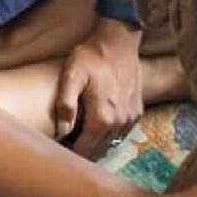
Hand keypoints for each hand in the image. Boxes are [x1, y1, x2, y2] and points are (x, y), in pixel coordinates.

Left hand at [56, 18, 142, 159]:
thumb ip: (65, 104)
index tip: (60, 152)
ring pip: (111, 144)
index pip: (85, 151)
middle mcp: (119, 123)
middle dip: (84, 152)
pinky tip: (99, 125)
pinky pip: (121, 134)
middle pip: (98, 151)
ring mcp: (130, 119)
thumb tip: (61, 131)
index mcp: (101, 118)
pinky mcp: (137, 113)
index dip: (71, 155)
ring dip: (97, 144)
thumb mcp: (71, 75)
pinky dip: (110, 135)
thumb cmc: (92, 57)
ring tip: (82, 137)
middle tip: (68, 145)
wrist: (119, 41)